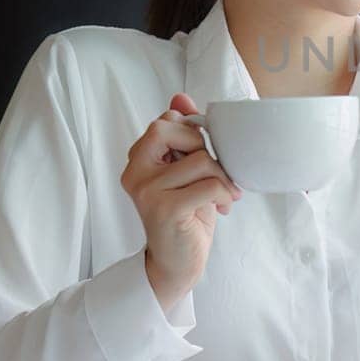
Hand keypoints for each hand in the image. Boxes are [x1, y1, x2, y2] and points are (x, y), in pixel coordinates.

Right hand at [120, 93, 241, 312]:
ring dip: (223, 178)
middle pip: (177, 132)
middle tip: (215, 173)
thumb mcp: (185, 171)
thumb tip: (180, 97)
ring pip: (201, 160)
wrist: (177, 262)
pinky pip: (209, 185)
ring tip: (223, 195)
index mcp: (138, 159)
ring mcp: (147, 191)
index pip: (165, 121)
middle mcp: (135, 172)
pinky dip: (224, 194)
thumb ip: (181, 136)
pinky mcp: (165, 209)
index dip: (193, 133)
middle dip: (205, 150)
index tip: (204, 156)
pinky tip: (221, 207)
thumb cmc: (185, 214)